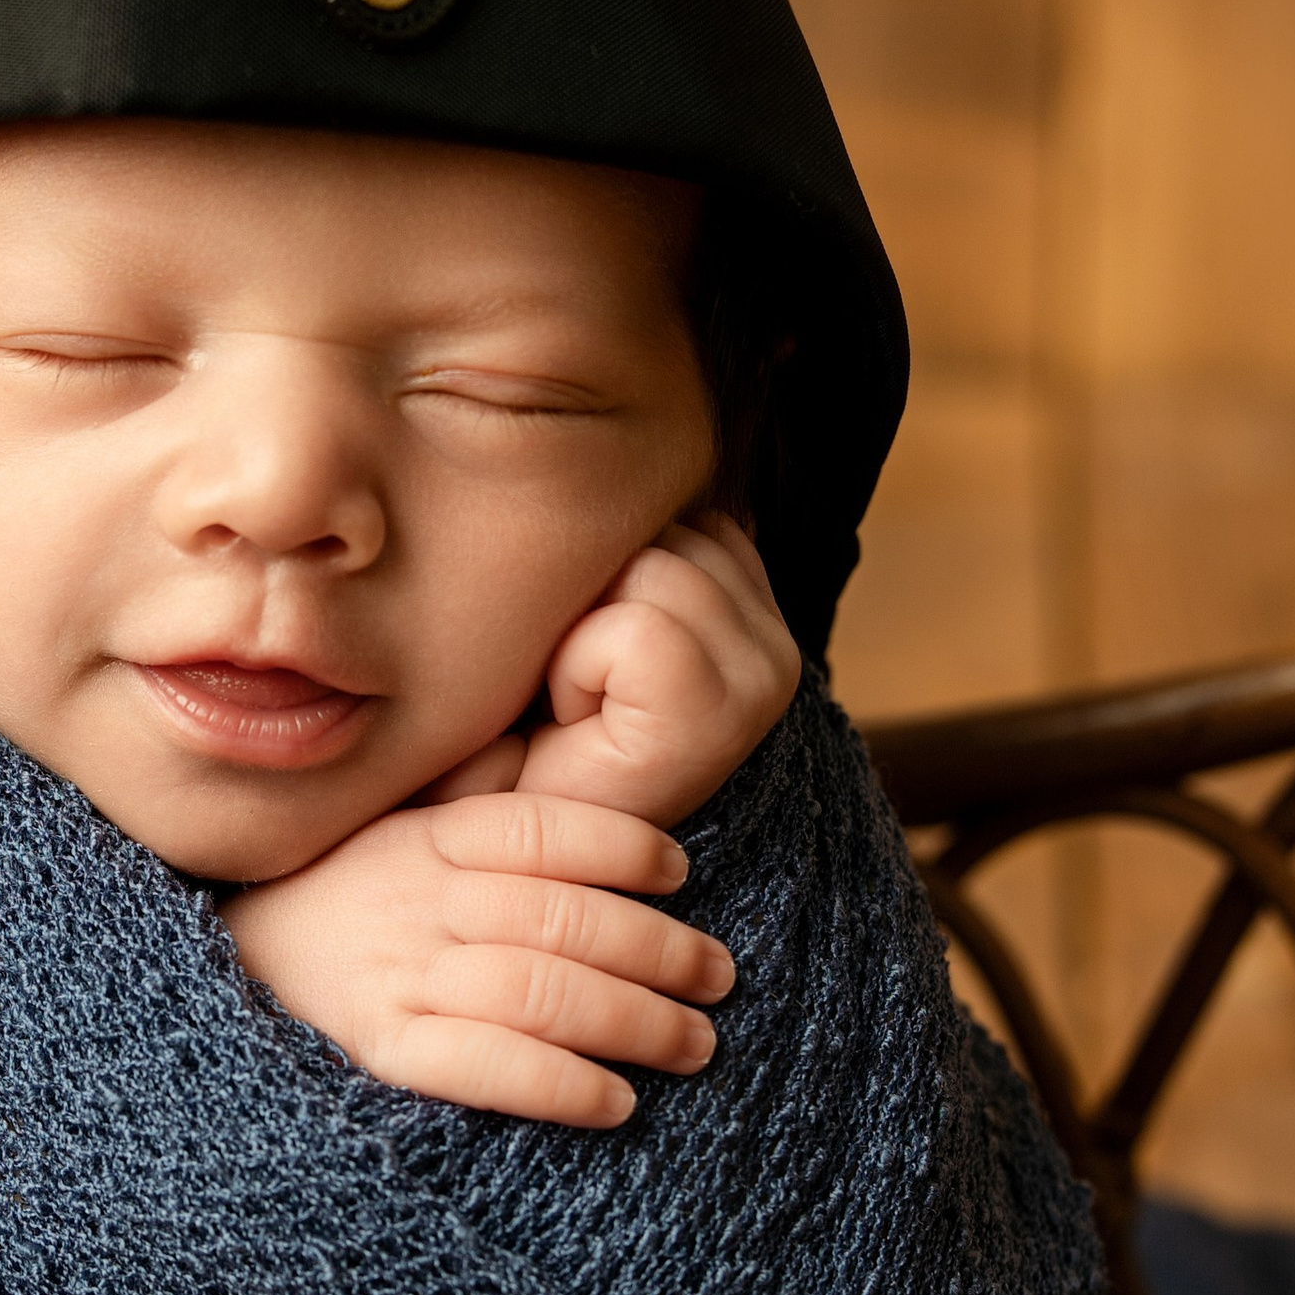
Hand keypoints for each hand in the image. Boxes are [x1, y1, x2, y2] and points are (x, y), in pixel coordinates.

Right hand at [222, 789, 733, 1127]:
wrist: (224, 967)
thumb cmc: (335, 893)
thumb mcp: (391, 823)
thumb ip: (471, 790)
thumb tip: (560, 743)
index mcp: (425, 835)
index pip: (540, 831)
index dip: (621, 847)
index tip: (679, 870)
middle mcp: (414, 900)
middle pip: (561, 919)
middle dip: (659, 951)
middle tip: (718, 977)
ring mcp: (394, 976)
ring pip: (536, 992)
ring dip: (633, 1022)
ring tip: (693, 1043)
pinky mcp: (378, 1051)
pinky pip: (481, 1068)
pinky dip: (557, 1085)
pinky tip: (614, 1103)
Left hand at [517, 516, 797, 827]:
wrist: (514, 849)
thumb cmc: (531, 733)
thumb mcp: (581, 613)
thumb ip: (618, 543)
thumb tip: (626, 446)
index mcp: (753, 604)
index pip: (677, 505)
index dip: (601, 569)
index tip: (588, 655)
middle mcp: (779, 643)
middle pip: (658, 531)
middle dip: (588, 594)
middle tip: (572, 683)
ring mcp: (765, 675)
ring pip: (644, 568)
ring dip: (575, 633)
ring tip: (575, 700)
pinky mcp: (726, 707)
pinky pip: (631, 625)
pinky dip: (576, 668)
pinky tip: (577, 721)